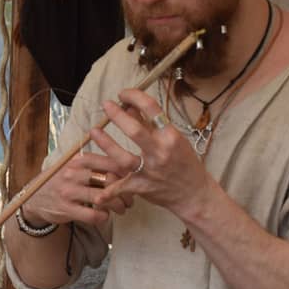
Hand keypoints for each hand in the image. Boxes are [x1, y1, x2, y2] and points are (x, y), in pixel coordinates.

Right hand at [20, 149, 133, 227]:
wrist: (35, 198)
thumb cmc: (63, 181)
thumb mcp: (76, 166)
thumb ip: (97, 165)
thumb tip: (127, 167)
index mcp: (79, 160)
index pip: (110, 163)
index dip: (127, 173)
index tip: (134, 181)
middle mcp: (73, 173)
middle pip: (110, 180)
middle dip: (125, 192)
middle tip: (131, 199)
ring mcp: (69, 191)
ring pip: (104, 198)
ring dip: (118, 206)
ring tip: (122, 209)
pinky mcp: (66, 208)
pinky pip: (93, 215)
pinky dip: (103, 217)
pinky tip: (104, 216)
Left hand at [90, 88, 213, 216]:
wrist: (195, 193)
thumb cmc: (185, 163)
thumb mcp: (173, 138)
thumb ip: (150, 124)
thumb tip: (129, 106)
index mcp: (170, 136)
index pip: (152, 108)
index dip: (135, 96)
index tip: (123, 94)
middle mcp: (160, 152)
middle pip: (135, 131)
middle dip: (117, 116)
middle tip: (106, 105)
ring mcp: (150, 171)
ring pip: (123, 158)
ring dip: (106, 144)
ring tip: (93, 131)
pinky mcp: (142, 187)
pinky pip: (123, 188)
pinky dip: (110, 192)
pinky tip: (97, 194)